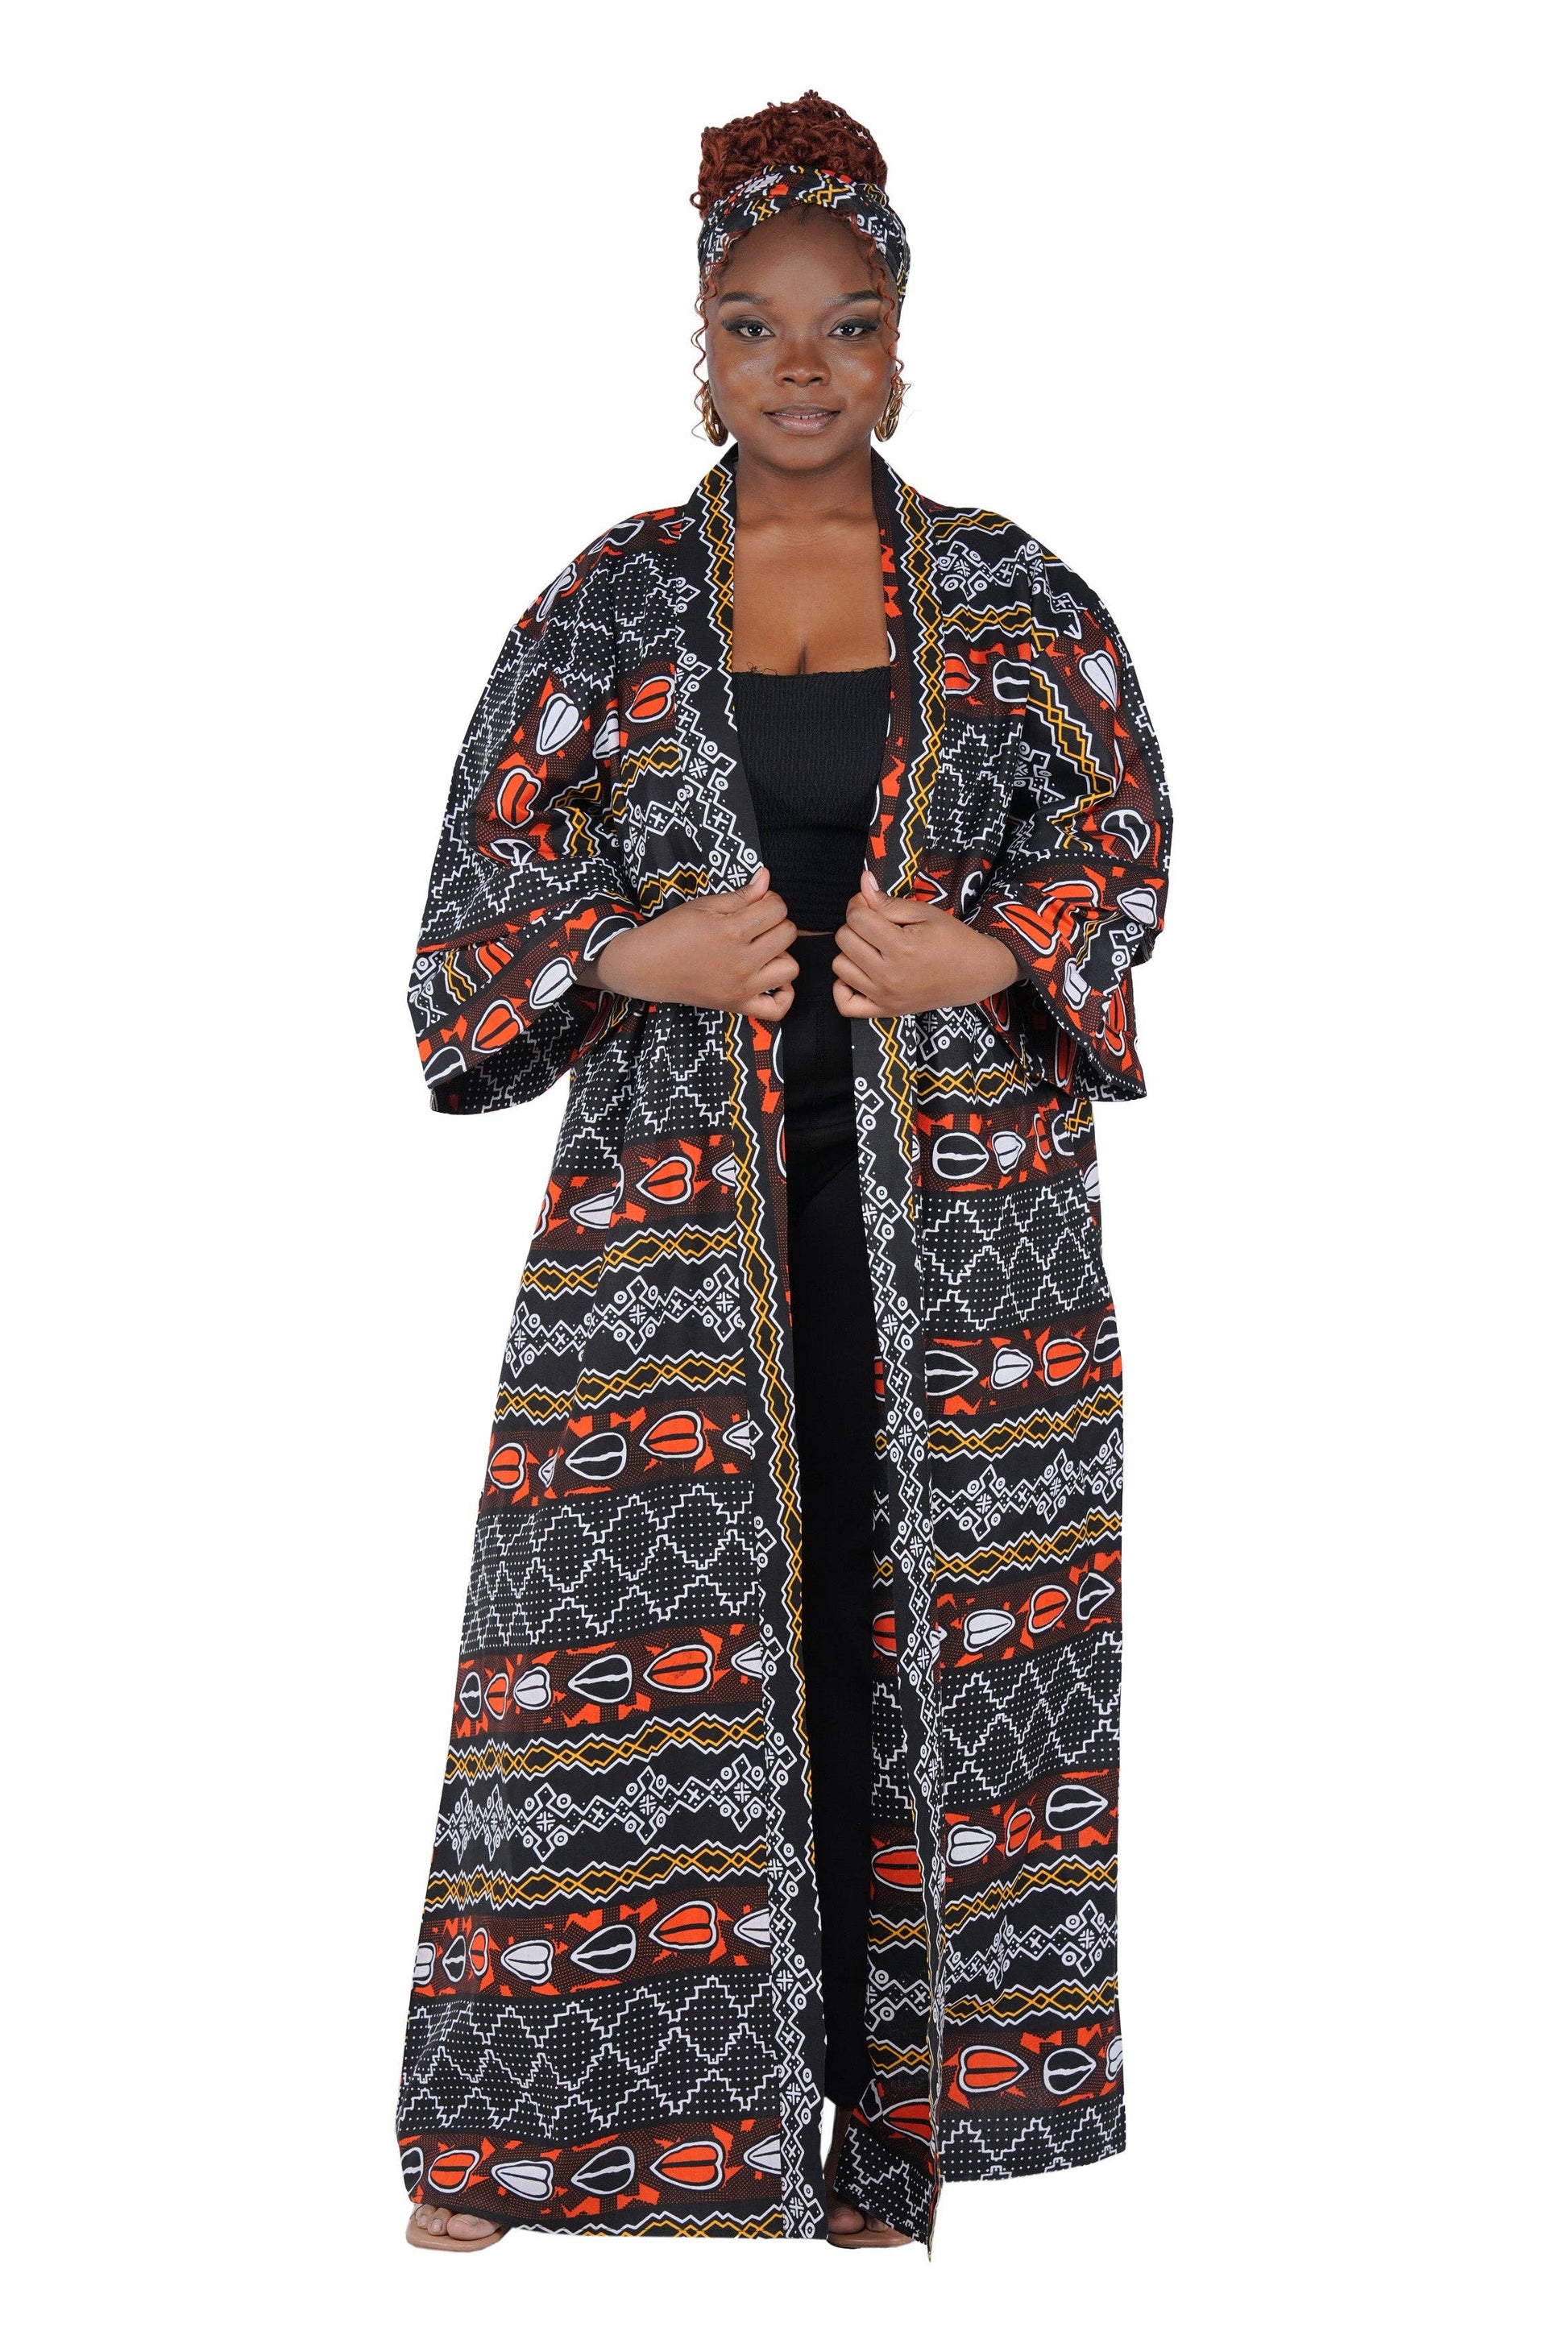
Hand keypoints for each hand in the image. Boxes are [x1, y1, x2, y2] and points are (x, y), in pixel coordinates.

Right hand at [588, 866, 798, 1020]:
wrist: (646, 966)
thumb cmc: (671, 932)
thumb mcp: (703, 905)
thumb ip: (740, 895)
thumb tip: (766, 877)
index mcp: (732, 931)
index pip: (777, 908)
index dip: (770, 900)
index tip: (756, 904)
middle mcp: (742, 961)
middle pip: (787, 934)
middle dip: (777, 923)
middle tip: (757, 924)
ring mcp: (742, 986)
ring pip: (790, 968)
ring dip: (782, 955)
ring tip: (763, 950)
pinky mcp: (738, 1005)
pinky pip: (777, 1008)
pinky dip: (784, 996)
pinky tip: (774, 980)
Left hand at [831, 869, 1020, 1017]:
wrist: (974, 973)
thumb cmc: (952, 939)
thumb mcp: (924, 913)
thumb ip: (888, 901)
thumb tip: (863, 882)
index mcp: (901, 947)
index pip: (856, 918)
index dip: (860, 904)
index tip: (872, 904)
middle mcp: (889, 975)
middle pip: (844, 939)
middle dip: (855, 925)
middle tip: (876, 925)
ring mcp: (885, 996)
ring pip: (840, 966)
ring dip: (851, 952)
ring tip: (872, 948)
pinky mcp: (885, 1011)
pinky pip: (845, 1004)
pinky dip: (843, 988)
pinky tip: (859, 973)